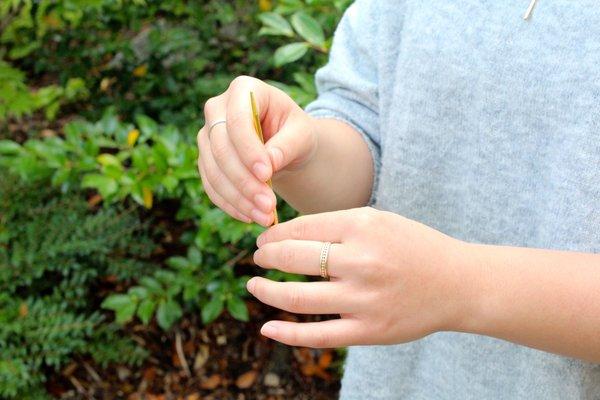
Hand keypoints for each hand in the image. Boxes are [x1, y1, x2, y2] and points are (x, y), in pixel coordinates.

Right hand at [197, 76, 317, 225]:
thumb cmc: (295, 133)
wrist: (285, 145)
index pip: (237, 119)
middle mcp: (218, 108)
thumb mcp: (302, 134)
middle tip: (268, 205)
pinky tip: (249, 216)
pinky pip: (210, 185)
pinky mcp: (205, 159)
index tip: (267, 175)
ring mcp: (207, 135)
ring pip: (212, 170)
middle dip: (244, 180)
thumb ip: (287, 145)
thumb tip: (268, 163)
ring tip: (264, 216)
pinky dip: (229, 204)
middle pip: (220, 147)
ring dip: (237, 197)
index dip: (248, 149)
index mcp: (244, 89)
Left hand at [248, 207, 469, 347]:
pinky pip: (318, 335)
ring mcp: (364, 299)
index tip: (264, 239)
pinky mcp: (369, 331)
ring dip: (266, 290)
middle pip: (293, 258)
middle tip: (257, 257)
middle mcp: (361, 261)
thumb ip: (336, 226)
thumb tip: (286, 235)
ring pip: (297, 297)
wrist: (458, 284)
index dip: (273, 234)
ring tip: (255, 285)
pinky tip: (267, 327)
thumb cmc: (413, 247)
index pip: (301, 227)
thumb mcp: (379, 221)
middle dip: (265, 256)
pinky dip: (287, 333)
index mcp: (363, 226)